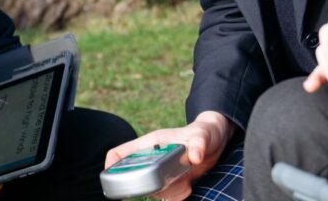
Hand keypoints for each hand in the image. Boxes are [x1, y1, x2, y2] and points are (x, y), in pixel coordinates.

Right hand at [103, 111, 231, 200]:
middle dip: (151, 187)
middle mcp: (151, 158)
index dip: (111, 167)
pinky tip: (189, 187)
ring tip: (186, 183)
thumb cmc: (205, 132)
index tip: (117, 181)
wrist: (217, 140)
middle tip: (171, 183)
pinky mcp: (170, 181)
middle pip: (134, 179)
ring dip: (168, 192)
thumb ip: (199, 142)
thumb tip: (195, 156)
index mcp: (150, 144)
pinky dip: (177, 196)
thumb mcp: (203, 136)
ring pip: (151, 190)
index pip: (119, 154)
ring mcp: (159, 171)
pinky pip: (166, 196)